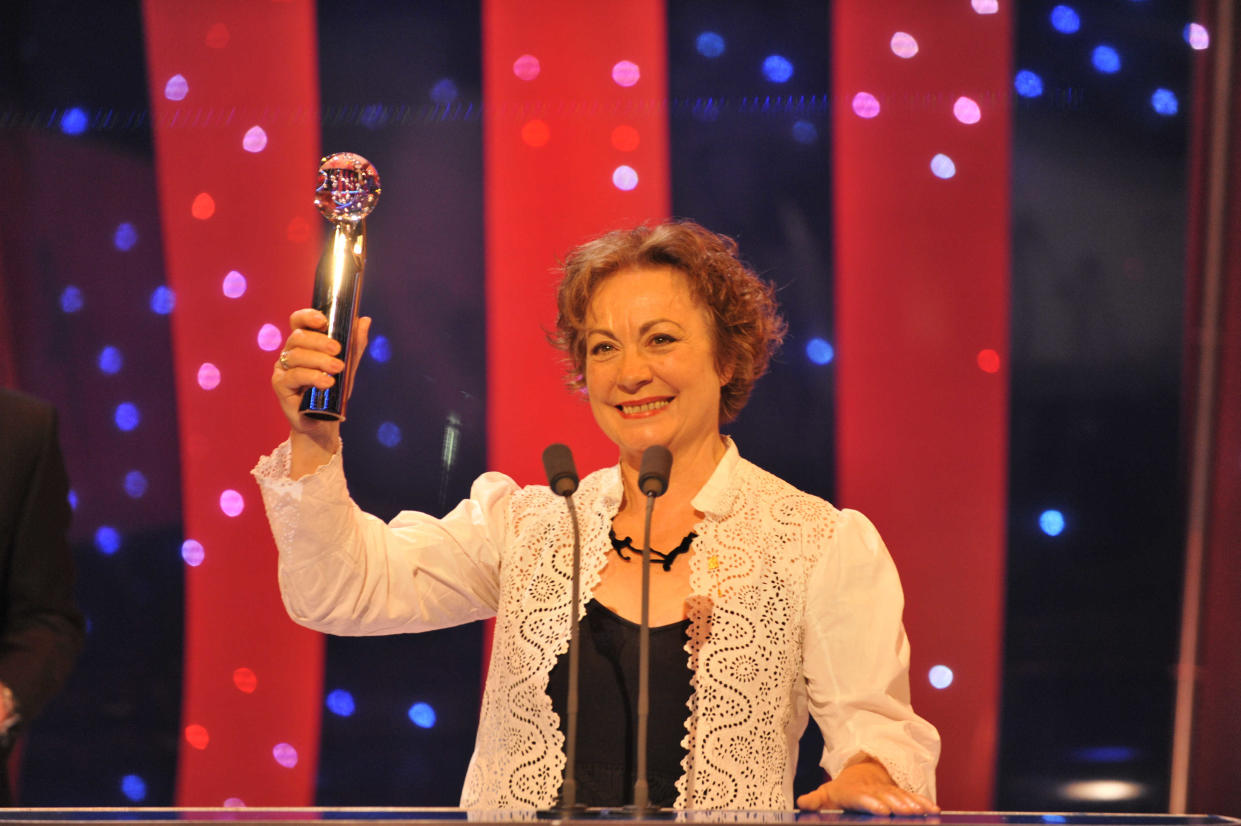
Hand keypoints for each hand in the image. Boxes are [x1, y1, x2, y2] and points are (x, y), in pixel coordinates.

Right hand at [271, 309, 370, 474]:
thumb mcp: (348, 366)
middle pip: (298, 337)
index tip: (323, 321)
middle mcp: (290, 352)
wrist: (325, 422)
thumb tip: (365, 320)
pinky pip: (293, 376)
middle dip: (319, 341)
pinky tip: (326, 382)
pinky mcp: (280, 385)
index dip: (307, 316)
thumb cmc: (333, 392)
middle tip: (338, 350)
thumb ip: (355, 345)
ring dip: (318, 360)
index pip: (298, 321)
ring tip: (337, 369)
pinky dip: (311, 376)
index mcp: (303, 343)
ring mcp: (283, 368)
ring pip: (296, 356)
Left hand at [796, 758, 938, 815]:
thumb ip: (815, 800)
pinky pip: (911, 797)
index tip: (882, 810)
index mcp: (854, 791)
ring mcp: (887, 790)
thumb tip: (802, 802)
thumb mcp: (827, 793)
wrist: (859, 772)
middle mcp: (873, 790)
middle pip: (885, 796)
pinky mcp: (898, 793)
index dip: (871, 802)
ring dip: (912, 804)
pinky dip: (922, 802)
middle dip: (896, 804)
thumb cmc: (842, 790)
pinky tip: (933, 809)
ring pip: (900, 796)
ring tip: (922, 812)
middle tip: (907, 812)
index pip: (862, 797)